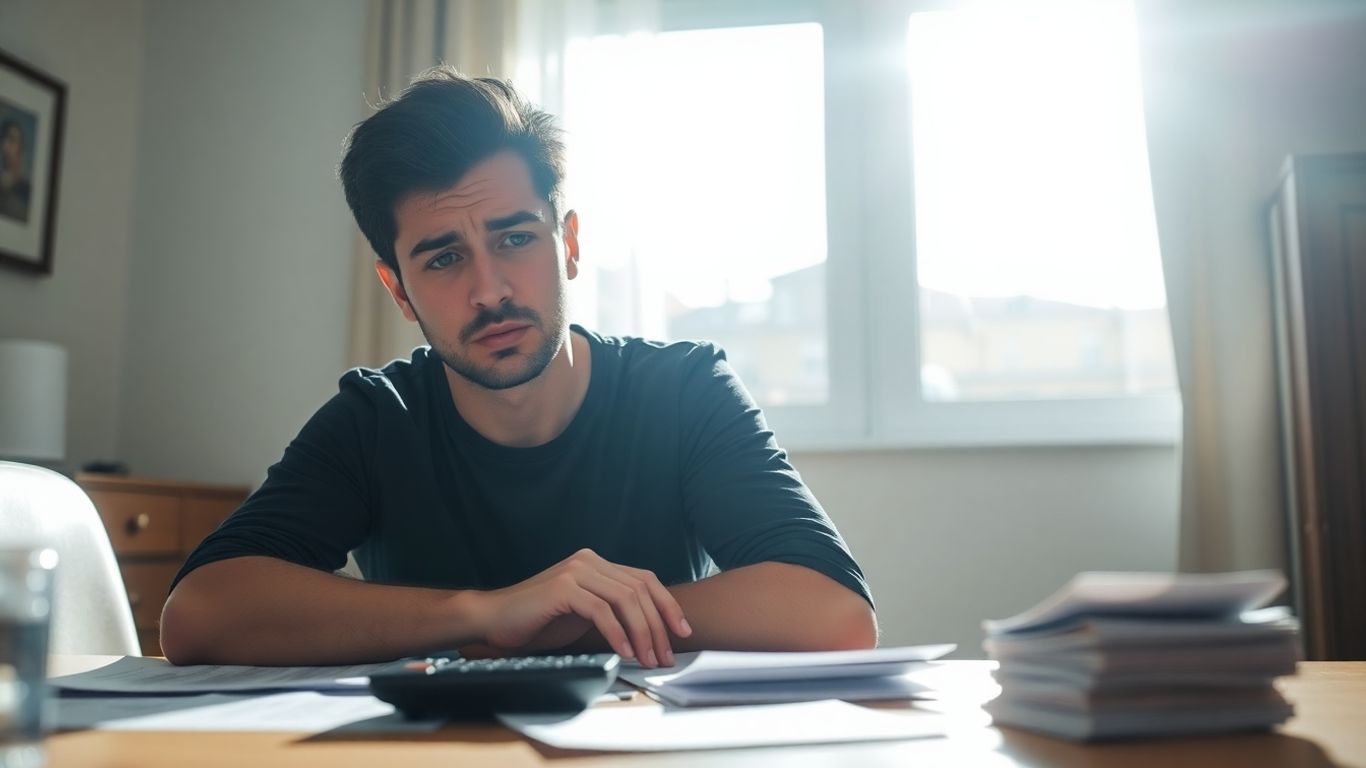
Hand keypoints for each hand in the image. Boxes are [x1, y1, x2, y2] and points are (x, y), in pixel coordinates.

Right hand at [473, 549, 691, 666]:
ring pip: (625, 599)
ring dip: (642, 633)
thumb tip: (650, 632)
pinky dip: (618, 633)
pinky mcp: (563, 587)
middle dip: (658, 625)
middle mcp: (590, 560)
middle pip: (640, 590)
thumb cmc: (538, 621)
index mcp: (597, 564)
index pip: (645, 580)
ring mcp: (576, 571)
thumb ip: (612, 611)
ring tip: (648, 659)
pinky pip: (601, 610)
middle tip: (665, 655)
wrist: (494, 620)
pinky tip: (625, 651)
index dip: (667, 606)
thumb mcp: (583, 614)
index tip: (682, 632)